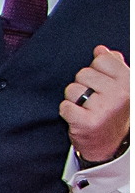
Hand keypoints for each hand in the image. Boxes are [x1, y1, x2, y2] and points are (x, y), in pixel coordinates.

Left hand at [62, 46, 128, 163]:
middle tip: (93, 100)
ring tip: (86, 109)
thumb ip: (113, 64)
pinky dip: (67, 111)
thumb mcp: (120, 85)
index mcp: (128, 81)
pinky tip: (78, 118)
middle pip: (83, 73)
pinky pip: (65, 106)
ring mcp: (104, 108)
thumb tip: (100, 49)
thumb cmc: (112, 109)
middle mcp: (119, 93)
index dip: (96, 71)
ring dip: (74, 99)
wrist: (111, 143)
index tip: (101, 84)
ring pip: (72, 89)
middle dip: (83, 85)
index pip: (101, 60)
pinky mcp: (87, 122)